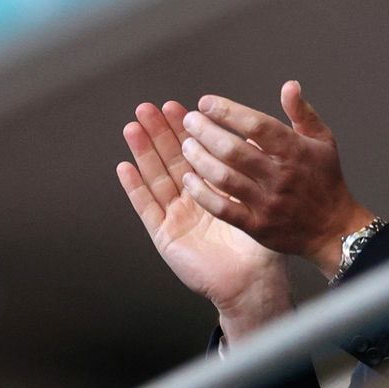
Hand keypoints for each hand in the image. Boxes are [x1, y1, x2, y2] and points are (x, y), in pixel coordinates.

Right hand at [118, 101, 292, 340]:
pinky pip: (147, 208)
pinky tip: (125, 166)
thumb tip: (256, 133)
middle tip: (150, 107)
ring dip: (143, 152)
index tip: (180, 106)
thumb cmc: (261, 244)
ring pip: (157, 177)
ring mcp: (177, 216)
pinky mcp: (165, 235)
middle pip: (173, 159)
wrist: (254, 281)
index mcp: (216, 188)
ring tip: (133, 127)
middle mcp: (194, 199)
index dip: (188, 129)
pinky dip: (135, 187)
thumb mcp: (262, 199)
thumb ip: (257, 169)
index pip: (199, 151)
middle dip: (160, 133)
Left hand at [179, 80, 376, 277]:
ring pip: (224, 178)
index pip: (257, 125)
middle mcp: (281, 176)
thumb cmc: (326, 180)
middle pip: (234, 150)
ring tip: (187, 146)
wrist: (334, 228)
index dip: (228, 111)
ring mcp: (268, 202)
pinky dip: (202, 193)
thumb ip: (302, 112)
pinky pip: (223, 208)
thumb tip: (289, 86)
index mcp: (296, 151)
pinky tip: (190, 179)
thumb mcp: (323, 141)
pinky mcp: (258, 226)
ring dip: (200, 159)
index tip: (206, 102)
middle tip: (190, 121)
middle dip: (206, 132)